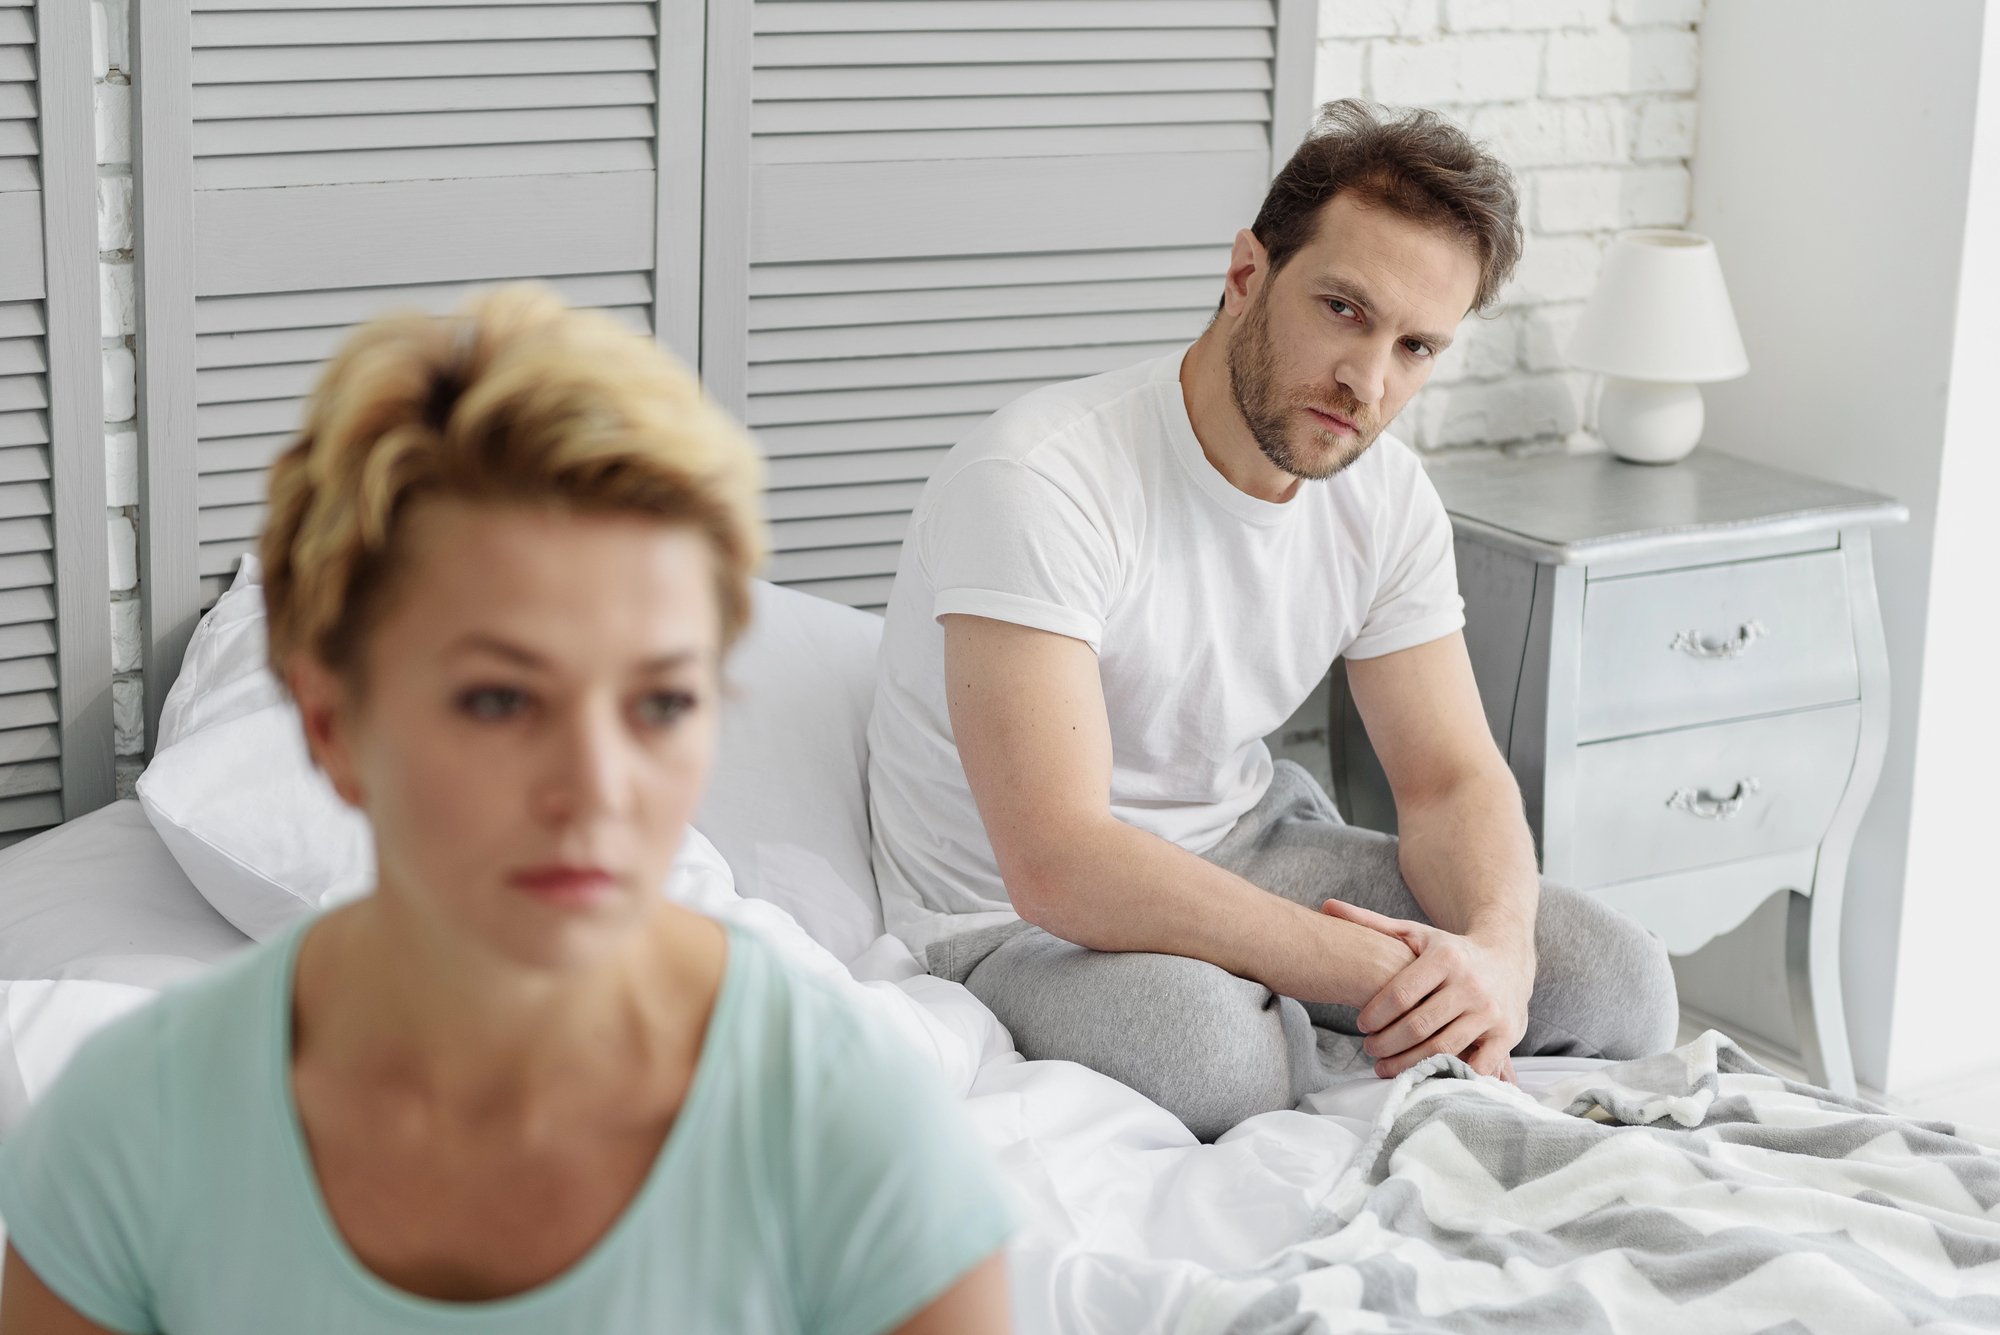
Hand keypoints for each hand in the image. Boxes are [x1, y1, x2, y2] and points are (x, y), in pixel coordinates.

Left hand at [1319, 899, 1533, 1080]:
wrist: (1509, 957)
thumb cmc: (1450, 949)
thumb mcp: (1415, 933)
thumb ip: (1371, 923)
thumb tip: (1326, 906)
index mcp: (1446, 957)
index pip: (1400, 994)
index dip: (1374, 1014)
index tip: (1360, 1025)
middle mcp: (1471, 984)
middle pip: (1418, 1026)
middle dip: (1386, 1043)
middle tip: (1369, 1049)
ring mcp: (1491, 1012)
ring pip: (1442, 1049)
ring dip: (1409, 1064)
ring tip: (1385, 1066)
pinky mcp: (1508, 1035)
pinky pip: (1475, 1065)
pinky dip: (1450, 1074)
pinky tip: (1426, 1076)